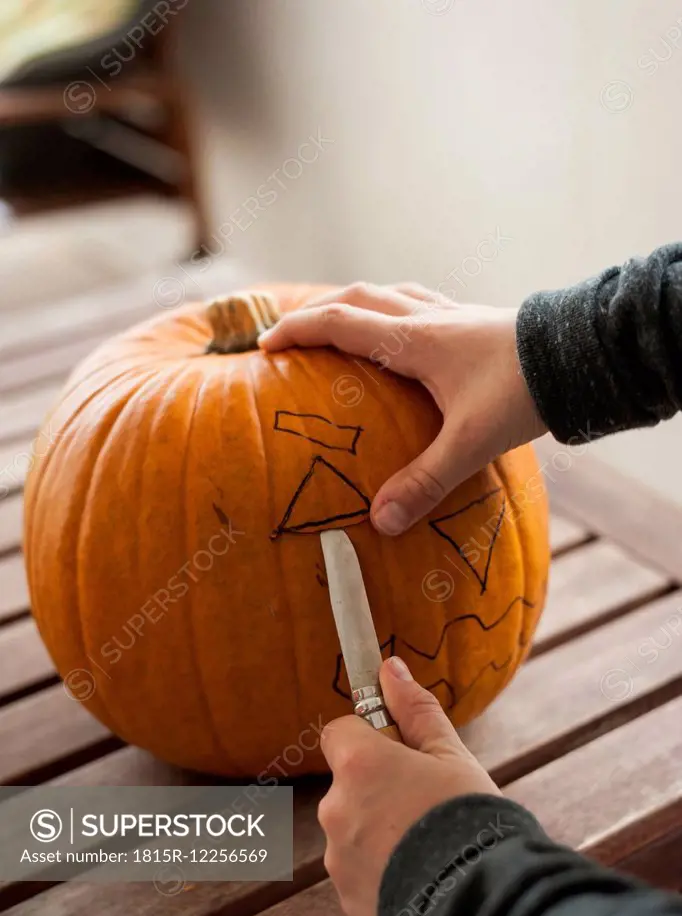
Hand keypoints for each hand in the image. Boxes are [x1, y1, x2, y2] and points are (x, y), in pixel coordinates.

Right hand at [259, 282, 545, 534]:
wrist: (581, 355)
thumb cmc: (524, 393)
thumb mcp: (471, 443)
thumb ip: (424, 481)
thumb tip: (380, 522)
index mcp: (415, 340)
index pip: (341, 324)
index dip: (298, 331)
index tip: (266, 345)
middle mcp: (429, 318)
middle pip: (359, 298)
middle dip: (318, 312)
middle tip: (293, 333)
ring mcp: (454, 315)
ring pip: (392, 295)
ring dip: (358, 304)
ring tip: (340, 325)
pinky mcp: (476, 321)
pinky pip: (421, 304)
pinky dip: (396, 310)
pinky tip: (406, 331)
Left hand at [318, 655, 499, 915]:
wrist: (480, 902)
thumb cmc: (468, 819)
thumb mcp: (451, 755)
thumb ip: (415, 709)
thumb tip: (390, 668)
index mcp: (358, 764)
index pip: (338, 733)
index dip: (368, 738)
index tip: (399, 753)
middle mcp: (336, 807)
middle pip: (348, 784)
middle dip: (377, 789)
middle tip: (425, 803)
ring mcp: (337, 856)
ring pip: (352, 829)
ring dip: (378, 831)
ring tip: (427, 847)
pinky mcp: (347, 896)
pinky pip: (358, 870)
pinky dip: (380, 870)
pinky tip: (419, 876)